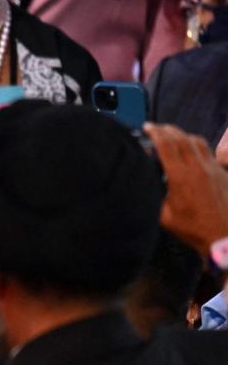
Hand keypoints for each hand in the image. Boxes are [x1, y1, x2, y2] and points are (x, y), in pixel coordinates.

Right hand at [145, 123, 227, 254]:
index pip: (166, 145)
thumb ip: (153, 196)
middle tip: (156, 128)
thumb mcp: (163, 216)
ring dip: (183, 135)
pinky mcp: (222, 174)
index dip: (155, 132)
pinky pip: (209, 152)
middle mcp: (198, 169)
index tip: (147, 127)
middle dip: (167, 129)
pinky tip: (191, 152)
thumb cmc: (194, 229)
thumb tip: (144, 184)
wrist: (223, 237)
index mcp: (181, 177)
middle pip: (181, 137)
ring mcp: (213, 169)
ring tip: (173, 136)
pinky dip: (197, 146)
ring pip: (198, 141)